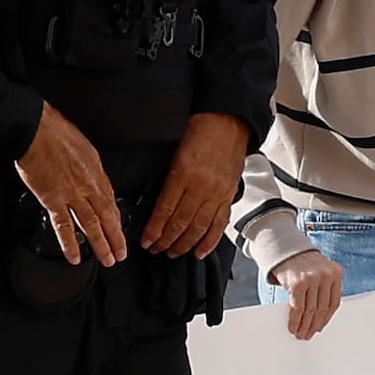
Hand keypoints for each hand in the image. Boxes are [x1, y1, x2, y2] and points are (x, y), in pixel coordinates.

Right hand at [17, 104, 127, 266]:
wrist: (37, 130)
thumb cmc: (58, 134)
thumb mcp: (86, 150)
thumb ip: (90, 170)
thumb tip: (92, 180)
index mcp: (97, 174)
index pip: (112, 203)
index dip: (117, 220)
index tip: (120, 233)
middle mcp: (88, 187)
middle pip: (107, 217)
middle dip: (116, 238)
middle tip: (121, 254)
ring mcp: (72, 195)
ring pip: (91, 225)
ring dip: (101, 244)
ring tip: (107, 259)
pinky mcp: (52, 199)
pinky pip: (63, 225)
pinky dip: (70, 243)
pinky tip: (74, 256)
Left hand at [138, 114, 244, 259]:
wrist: (228, 121)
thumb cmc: (200, 131)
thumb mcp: (174, 151)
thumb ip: (166, 177)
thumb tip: (154, 200)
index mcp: (183, 173)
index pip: (165, 210)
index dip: (154, 229)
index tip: (146, 241)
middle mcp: (201, 187)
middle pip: (180, 223)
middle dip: (165, 241)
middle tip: (155, 250)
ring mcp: (217, 193)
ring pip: (199, 227)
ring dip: (184, 244)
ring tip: (172, 253)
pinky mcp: (229, 195)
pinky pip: (219, 223)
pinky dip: (210, 240)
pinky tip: (200, 251)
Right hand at [276, 248, 343, 339]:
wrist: (284, 248)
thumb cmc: (302, 262)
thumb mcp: (320, 271)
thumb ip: (324, 288)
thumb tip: (321, 316)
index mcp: (336, 273)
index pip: (334, 302)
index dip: (326, 318)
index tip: (320, 327)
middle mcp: (326, 275)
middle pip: (322, 308)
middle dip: (314, 325)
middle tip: (308, 334)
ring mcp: (312, 279)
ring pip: (311, 310)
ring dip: (305, 326)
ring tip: (300, 333)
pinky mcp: (298, 283)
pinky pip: (298, 308)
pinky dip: (295, 320)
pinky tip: (293, 326)